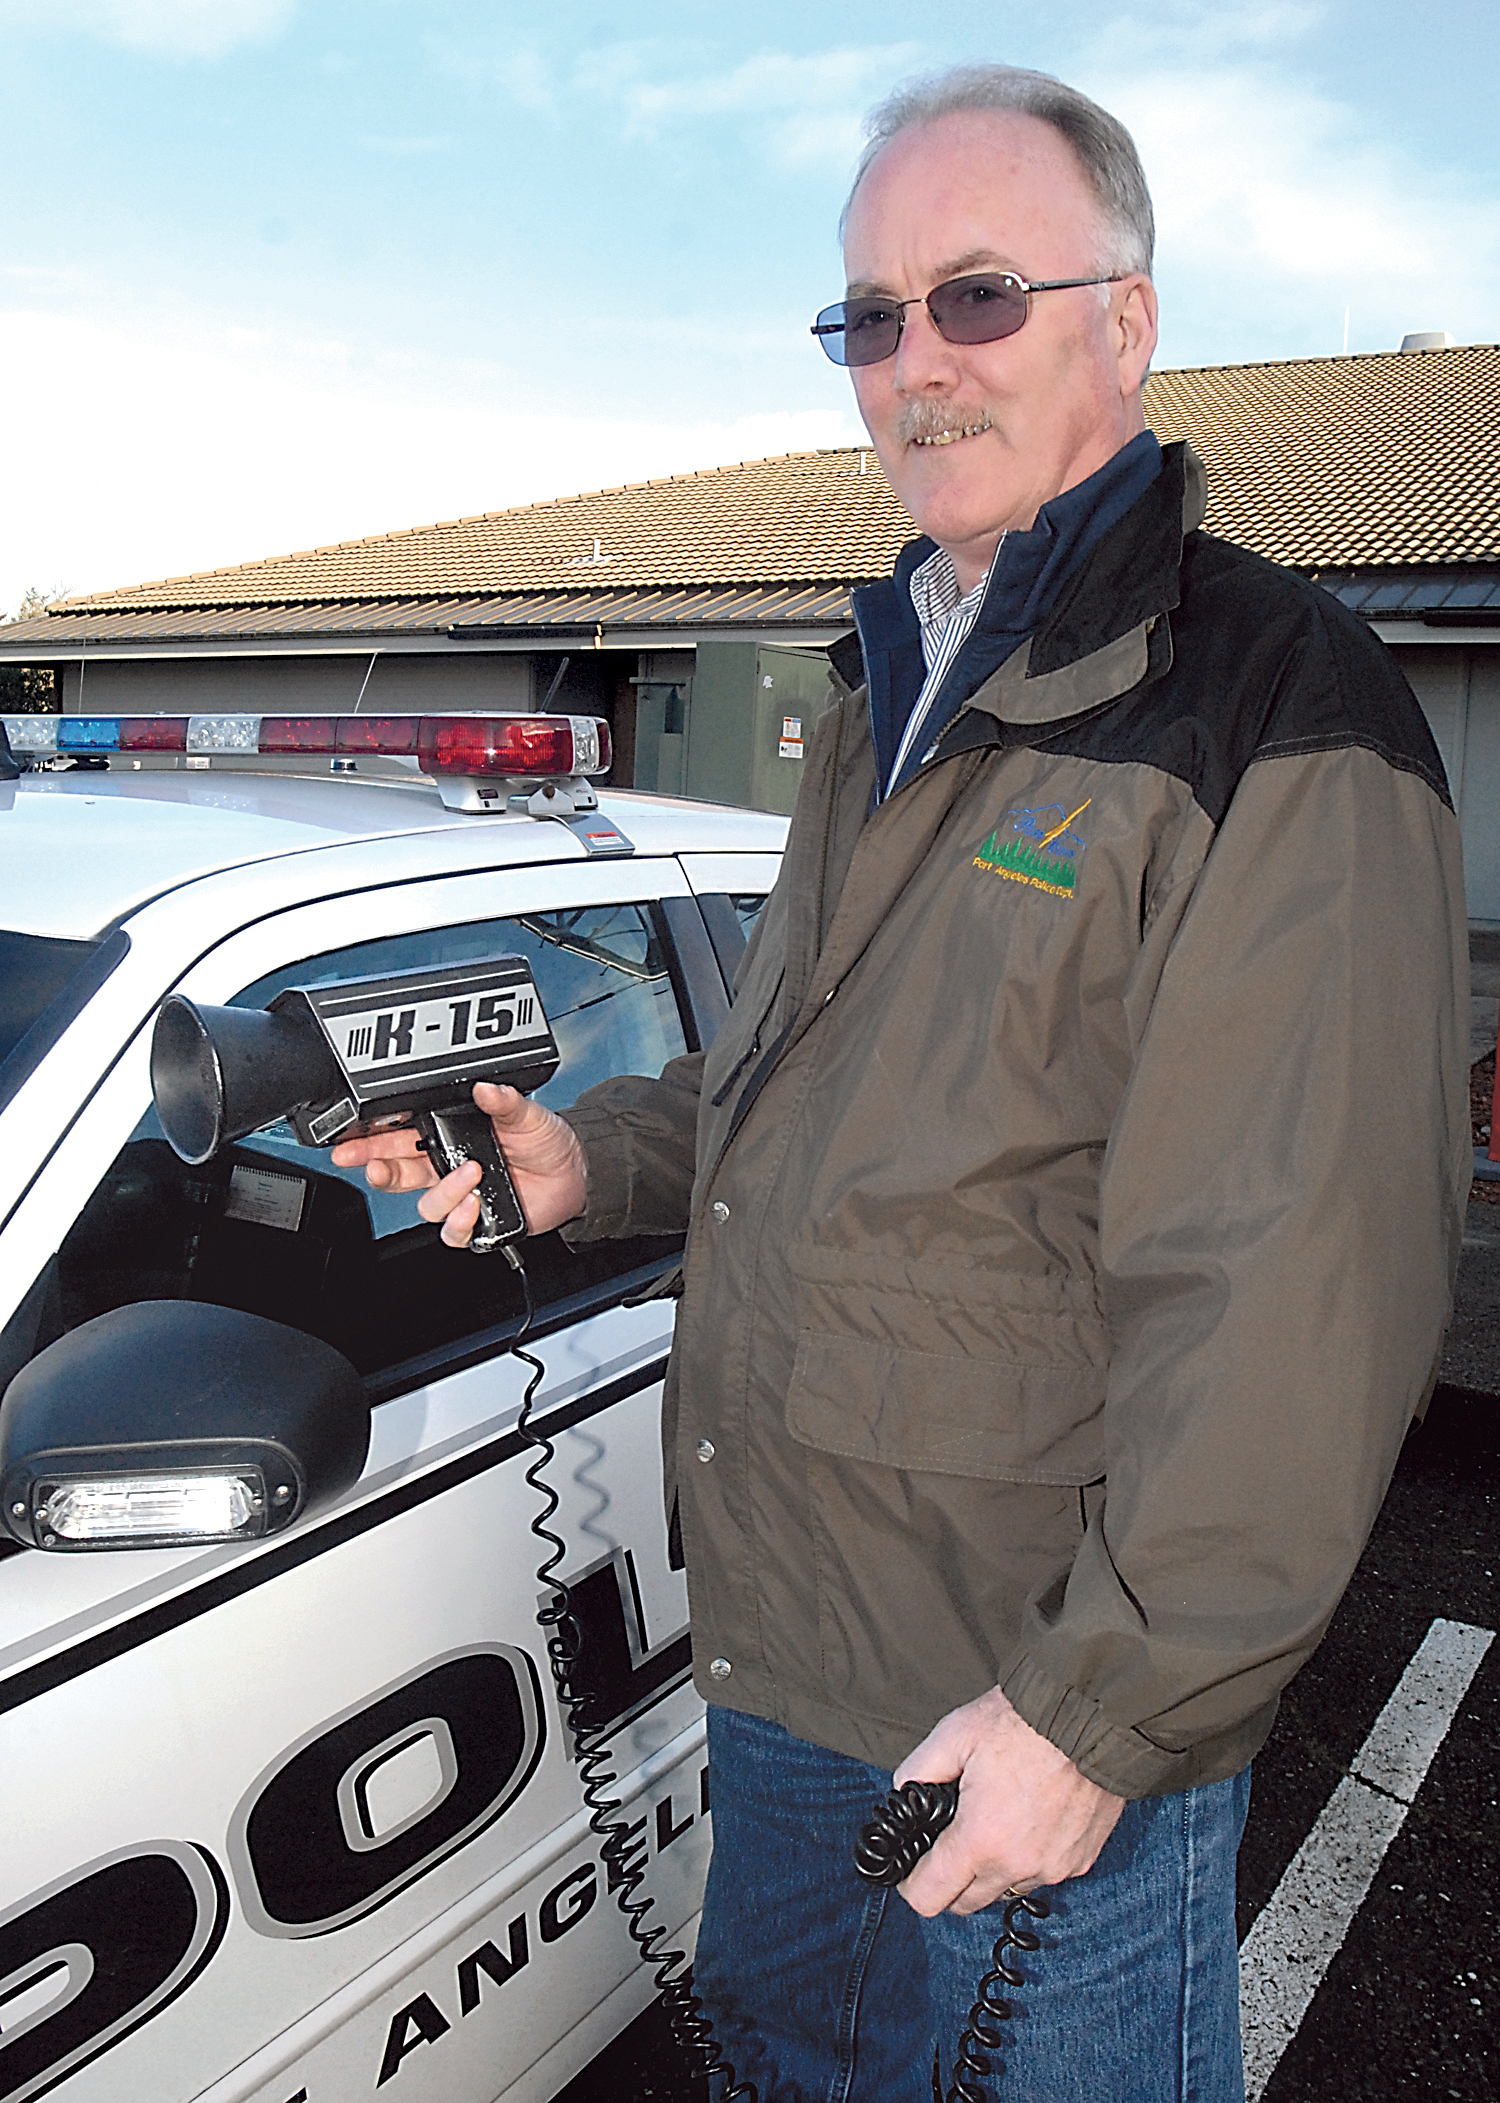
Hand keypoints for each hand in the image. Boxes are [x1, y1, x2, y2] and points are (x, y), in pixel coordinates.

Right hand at [330, 1082, 587, 1247]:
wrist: (574, 1173)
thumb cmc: (545, 1141)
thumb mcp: (526, 1112)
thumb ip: (504, 1100)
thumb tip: (485, 1088)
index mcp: (449, 1136)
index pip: (400, 1135)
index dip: (372, 1136)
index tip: (352, 1134)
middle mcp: (447, 1167)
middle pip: (396, 1172)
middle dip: (375, 1168)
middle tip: (368, 1163)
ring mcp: (460, 1195)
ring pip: (426, 1204)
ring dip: (443, 1192)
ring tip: (469, 1176)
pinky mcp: (477, 1221)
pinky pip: (453, 1232)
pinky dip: (460, 1221)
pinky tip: (475, 1203)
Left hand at [892, 1685, 1124, 1916]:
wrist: (1090, 1715)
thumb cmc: (1023, 1721)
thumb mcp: (953, 1733)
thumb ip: (916, 1771)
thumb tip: (903, 1795)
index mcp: (981, 1840)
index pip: (930, 1898)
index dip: (911, 1884)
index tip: (911, 1867)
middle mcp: (1019, 1865)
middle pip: (967, 1903)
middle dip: (949, 1880)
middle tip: (948, 1841)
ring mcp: (1054, 1867)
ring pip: (1006, 1889)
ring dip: (992, 1869)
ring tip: (993, 1821)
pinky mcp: (1081, 1860)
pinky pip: (1042, 1874)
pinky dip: (1028, 1858)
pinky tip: (1028, 1819)